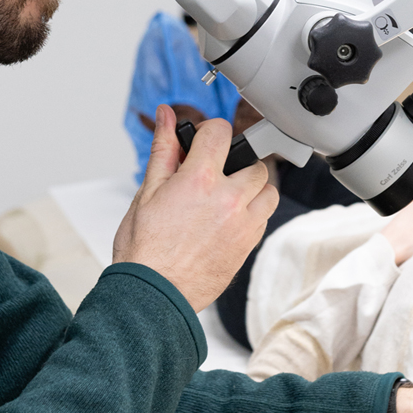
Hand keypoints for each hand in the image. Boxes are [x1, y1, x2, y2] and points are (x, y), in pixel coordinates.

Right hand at [113, 105, 278, 311]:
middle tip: (211, 175)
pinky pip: (264, 217)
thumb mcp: (146, 192)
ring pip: (267, 189)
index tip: (202, 142)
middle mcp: (228, 199)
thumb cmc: (145, 251)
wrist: (153, 295)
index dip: (209, 132)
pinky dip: (252, 212)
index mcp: (199, 180)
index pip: (221, 132)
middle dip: (233, 163)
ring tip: (225, 197)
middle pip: (251, 162)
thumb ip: (164, 150)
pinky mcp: (248, 245)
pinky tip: (228, 219)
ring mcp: (242, 224)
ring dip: (250, 187)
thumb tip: (167, 118)